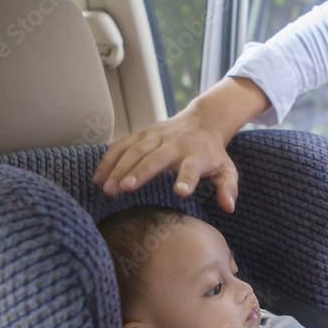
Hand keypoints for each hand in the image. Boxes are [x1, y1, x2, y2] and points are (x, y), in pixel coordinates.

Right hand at [92, 77, 270, 212]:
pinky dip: (108, 160)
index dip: (187, 178)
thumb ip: (227, 187)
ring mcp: (155, 137)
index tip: (180, 191)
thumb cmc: (212, 153)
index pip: (192, 168)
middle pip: (155, 158)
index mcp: (196, 155)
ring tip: (107, 189)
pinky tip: (97, 178)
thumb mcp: (226, 169)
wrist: (202, 120)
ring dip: (119, 169)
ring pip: (134, 151)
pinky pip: (121, 145)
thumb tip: (229, 207)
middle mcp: (174, 144)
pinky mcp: (141, 134)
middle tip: (125, 188)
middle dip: (140, 172)